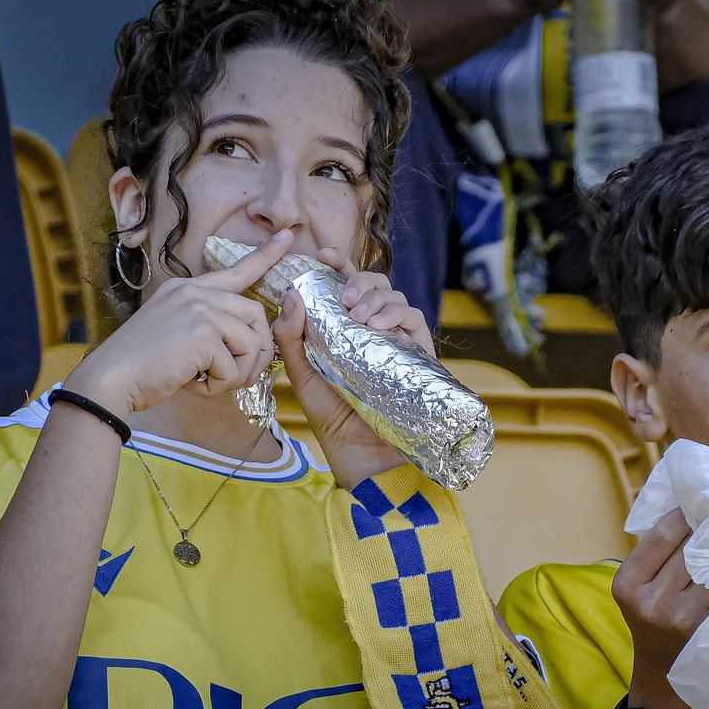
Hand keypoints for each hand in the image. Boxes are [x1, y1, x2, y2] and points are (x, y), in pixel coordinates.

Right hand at [62, 234, 290, 418]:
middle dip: (257, 352)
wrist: (110, 379)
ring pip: (252, 343)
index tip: (287, 237)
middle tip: (239, 377)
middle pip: (257, 315)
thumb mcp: (175, 332)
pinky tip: (194, 385)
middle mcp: (196, 293)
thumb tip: (243, 344)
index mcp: (189, 289)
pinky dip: (219, 386)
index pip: (236, 269)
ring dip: (237, 373)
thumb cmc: (142, 364)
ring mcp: (200, 310)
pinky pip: (234, 367)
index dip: (266, 255)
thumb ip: (206, 327)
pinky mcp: (202, 334)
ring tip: (211, 382)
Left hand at [272, 249, 434, 488]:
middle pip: (375, 284)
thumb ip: (291, 337)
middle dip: (359, 279)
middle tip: (343, 296)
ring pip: (395, 296)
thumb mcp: (301, 374)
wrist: (360, 452)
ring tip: (358, 315)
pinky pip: (414, 318)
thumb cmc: (331, 417)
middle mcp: (373, 330)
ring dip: (376, 297)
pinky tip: (377, 325)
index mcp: (345, 328)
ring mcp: (397, 340)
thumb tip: (290, 295)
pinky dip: (396, 313)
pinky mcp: (418, 353)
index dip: (340, 265)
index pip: (346, 286)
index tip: (326, 255)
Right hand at [612, 509, 708, 708]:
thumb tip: (690, 506)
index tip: (699, 502)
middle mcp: (652, 602)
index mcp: (627, 585)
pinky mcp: (708, 630)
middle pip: (691, 548)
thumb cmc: (651, 620)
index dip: (685, 513)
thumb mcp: (637, 589)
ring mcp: (682, 618)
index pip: (663, 534)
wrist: (663, 679)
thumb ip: (654, 555)